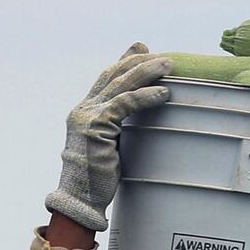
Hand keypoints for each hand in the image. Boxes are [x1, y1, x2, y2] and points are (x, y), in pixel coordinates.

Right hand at [47, 44, 173, 234]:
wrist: (80, 201)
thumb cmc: (96, 181)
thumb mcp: (108, 147)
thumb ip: (117, 128)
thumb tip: (135, 122)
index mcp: (84, 112)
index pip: (105, 78)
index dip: (124, 61)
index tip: (142, 49)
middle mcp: (83, 109)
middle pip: (113, 74)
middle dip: (139, 61)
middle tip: (164, 57)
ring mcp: (87, 116)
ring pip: (121, 83)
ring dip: (147, 72)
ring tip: (169, 67)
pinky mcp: (96, 126)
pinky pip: (125, 103)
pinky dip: (147, 96)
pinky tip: (164, 93)